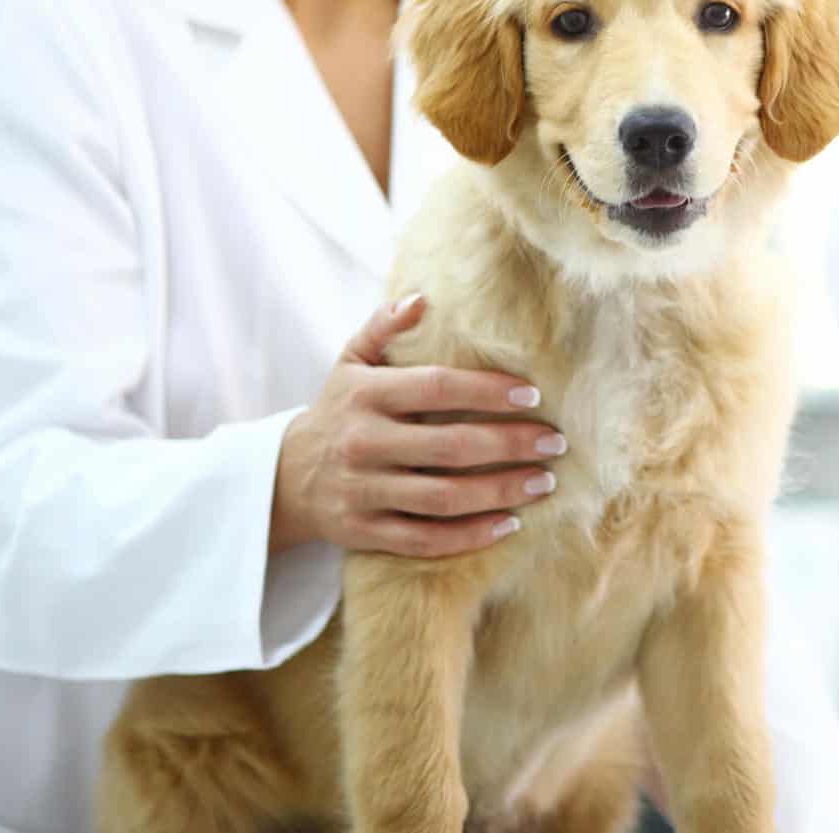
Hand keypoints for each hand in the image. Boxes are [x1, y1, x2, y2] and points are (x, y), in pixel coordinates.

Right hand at [271, 294, 566, 557]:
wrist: (283, 477)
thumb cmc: (337, 411)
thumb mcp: (350, 362)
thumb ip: (383, 326)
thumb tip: (423, 298)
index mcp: (365, 395)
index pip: (437, 388)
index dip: (488, 391)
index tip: (533, 396)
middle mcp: (363, 443)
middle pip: (450, 447)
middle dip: (510, 445)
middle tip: (555, 443)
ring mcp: (364, 492)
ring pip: (443, 498)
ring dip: (501, 492)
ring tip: (543, 482)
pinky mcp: (365, 532)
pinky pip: (425, 540)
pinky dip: (470, 536)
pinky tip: (509, 524)